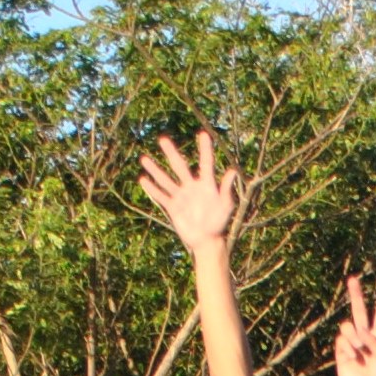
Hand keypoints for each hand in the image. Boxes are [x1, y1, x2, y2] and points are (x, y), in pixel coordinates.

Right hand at [138, 129, 239, 249]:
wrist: (207, 240)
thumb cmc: (219, 223)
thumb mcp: (225, 205)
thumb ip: (226, 189)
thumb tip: (232, 171)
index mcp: (206, 185)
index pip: (205, 163)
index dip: (205, 149)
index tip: (203, 134)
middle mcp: (191, 187)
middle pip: (179, 166)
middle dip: (171, 153)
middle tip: (162, 139)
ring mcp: (181, 196)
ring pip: (166, 180)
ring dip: (155, 170)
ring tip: (144, 159)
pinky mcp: (173, 207)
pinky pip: (161, 196)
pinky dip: (152, 189)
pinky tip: (143, 180)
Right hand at [334, 276, 375, 375]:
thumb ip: (373, 340)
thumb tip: (356, 329)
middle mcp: (365, 337)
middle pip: (359, 311)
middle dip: (356, 295)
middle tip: (352, 279)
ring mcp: (352, 343)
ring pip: (348, 327)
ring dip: (353, 338)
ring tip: (359, 353)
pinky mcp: (341, 351)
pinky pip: (341, 341)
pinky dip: (347, 349)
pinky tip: (352, 360)